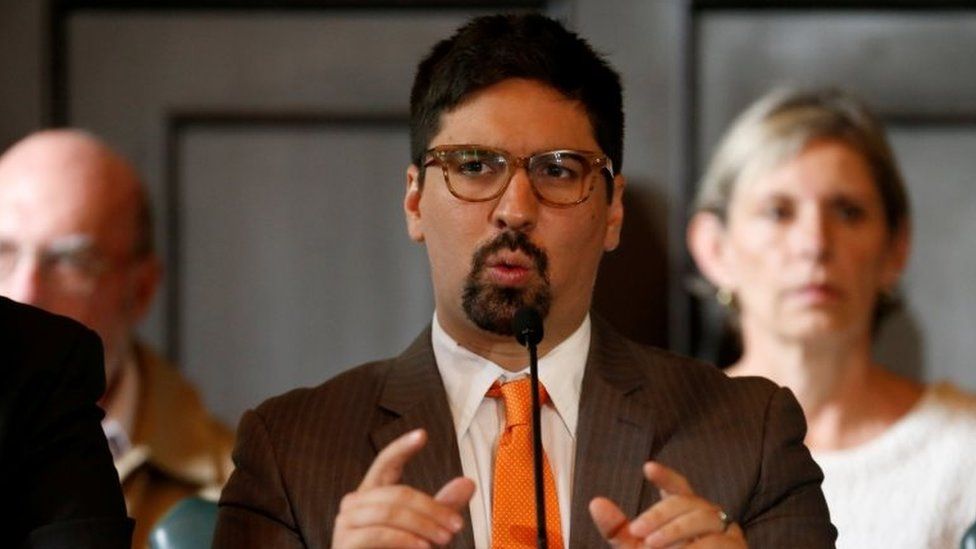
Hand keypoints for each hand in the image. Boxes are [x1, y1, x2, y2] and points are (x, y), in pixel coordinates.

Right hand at [332, 429, 475, 547]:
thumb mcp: (426, 530)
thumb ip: (442, 508)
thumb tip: (469, 482)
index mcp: (372, 495)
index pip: (385, 463)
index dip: (401, 448)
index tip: (423, 434)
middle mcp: (354, 504)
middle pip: (397, 493)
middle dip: (432, 508)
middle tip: (457, 526)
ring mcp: (345, 524)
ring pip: (389, 512)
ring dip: (422, 525)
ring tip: (445, 539)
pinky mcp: (344, 544)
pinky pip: (377, 534)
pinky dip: (404, 539)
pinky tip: (423, 547)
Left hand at [589, 461, 745, 547]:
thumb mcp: (637, 548)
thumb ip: (618, 529)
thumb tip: (596, 502)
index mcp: (684, 513)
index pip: (678, 487)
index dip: (665, 477)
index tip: (648, 467)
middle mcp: (707, 517)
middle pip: (686, 501)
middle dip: (659, 514)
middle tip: (637, 531)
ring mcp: (725, 531)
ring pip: (703, 517)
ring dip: (674, 530)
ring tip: (651, 545)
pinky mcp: (737, 547)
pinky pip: (718, 542)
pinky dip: (695, 547)